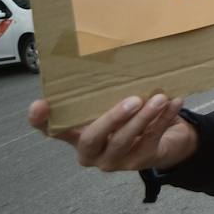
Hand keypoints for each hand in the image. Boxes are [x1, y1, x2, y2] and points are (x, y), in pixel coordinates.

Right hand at [28, 94, 198, 172]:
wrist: (164, 138)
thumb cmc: (130, 115)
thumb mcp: (114, 102)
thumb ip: (105, 90)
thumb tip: (109, 52)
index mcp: (76, 134)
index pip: (51, 129)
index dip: (41, 120)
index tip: (39, 104)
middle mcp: (91, 151)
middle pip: (91, 139)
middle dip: (111, 119)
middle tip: (132, 100)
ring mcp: (114, 161)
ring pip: (124, 141)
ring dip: (144, 118)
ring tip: (159, 98)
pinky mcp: (140, 162)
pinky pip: (152, 138)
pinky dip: (164, 118)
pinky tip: (174, 102)